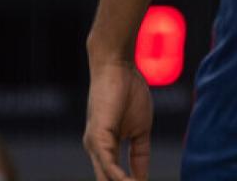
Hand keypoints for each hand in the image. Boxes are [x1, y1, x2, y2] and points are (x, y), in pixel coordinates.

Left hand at [83, 61, 153, 180]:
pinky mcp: (97, 137)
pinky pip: (107, 164)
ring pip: (106, 178)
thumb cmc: (129, 92)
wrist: (118, 67)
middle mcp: (96, 150)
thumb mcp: (141, 129)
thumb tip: (142, 176)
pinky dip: (119, 177)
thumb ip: (140, 153)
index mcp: (105, 149)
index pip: (117, 178)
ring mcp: (94, 145)